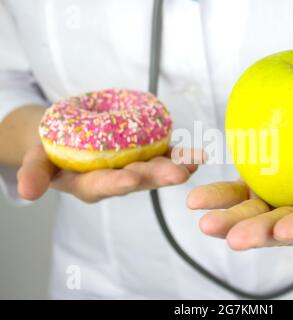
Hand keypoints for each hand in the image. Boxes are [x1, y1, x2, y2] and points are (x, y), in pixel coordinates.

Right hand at [18, 144, 202, 202]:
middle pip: (137, 179)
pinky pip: (164, 155)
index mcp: (89, 185)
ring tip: (195, 161)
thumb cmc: (49, 148)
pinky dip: (179, 153)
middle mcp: (115, 180)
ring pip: (156, 169)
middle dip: (157, 176)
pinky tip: (195, 152)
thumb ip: (34, 174)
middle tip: (178, 174)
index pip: (102, 186)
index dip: (115, 183)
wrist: (65, 136)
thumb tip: (26, 194)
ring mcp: (133, 168)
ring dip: (176, 166)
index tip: (129, 179)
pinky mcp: (144, 155)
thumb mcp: (36, 159)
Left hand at [187, 130, 292, 249]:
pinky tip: (195, 199)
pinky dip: (219, 196)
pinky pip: (238, 193)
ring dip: (229, 218)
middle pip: (281, 227)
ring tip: (204, 219)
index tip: (285, 230)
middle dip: (257, 233)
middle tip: (233, 237)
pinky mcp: (262, 188)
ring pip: (254, 214)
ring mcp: (281, 203)